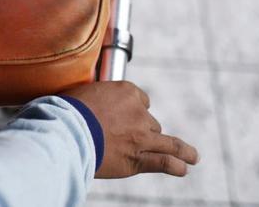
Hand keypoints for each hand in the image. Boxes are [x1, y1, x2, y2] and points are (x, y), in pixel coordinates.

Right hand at [65, 81, 198, 177]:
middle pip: (149, 122)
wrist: (66, 131)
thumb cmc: (66, 111)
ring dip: (181, 149)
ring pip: (167, 142)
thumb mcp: (83, 93)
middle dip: (142, 130)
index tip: (129, 116)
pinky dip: (178, 165)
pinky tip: (185, 167)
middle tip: (129, 138)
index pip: (141, 100)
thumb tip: (91, 103)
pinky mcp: (138, 158)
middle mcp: (138, 112)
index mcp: (126, 92)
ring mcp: (141, 136)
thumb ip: (97, 98)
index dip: (135, 110)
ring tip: (191, 156)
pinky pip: (165, 162)